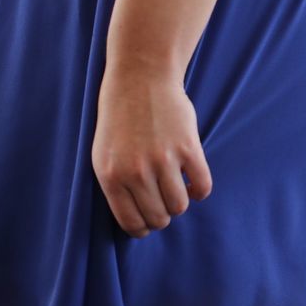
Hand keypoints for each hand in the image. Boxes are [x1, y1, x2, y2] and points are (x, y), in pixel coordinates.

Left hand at [92, 65, 212, 237]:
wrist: (140, 77)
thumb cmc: (120, 117)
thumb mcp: (103, 153)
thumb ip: (117, 185)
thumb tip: (136, 218)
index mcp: (110, 176)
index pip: (131, 222)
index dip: (143, 228)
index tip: (149, 222)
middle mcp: (136, 172)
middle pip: (158, 217)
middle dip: (162, 215)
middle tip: (163, 202)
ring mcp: (163, 160)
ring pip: (179, 206)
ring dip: (180, 202)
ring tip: (177, 188)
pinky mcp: (188, 147)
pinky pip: (202, 186)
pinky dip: (200, 190)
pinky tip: (193, 181)